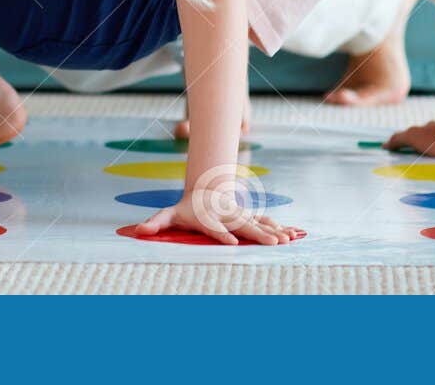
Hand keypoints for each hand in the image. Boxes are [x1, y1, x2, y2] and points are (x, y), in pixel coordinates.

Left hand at [128, 189, 302, 245]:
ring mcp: (242, 215)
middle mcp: (229, 216)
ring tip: (288, 239)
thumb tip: (138, 229)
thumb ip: (156, 222)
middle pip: (244, 226)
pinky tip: (296, 234)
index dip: (223, 235)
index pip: (216, 228)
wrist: (204, 190)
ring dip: (274, 230)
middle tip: (273, 243)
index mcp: (211, 218)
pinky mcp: (250, 217)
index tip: (233, 243)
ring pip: (260, 223)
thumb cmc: (187, 209)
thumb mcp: (169, 215)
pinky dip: (282, 228)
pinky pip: (268, 223)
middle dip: (259, 234)